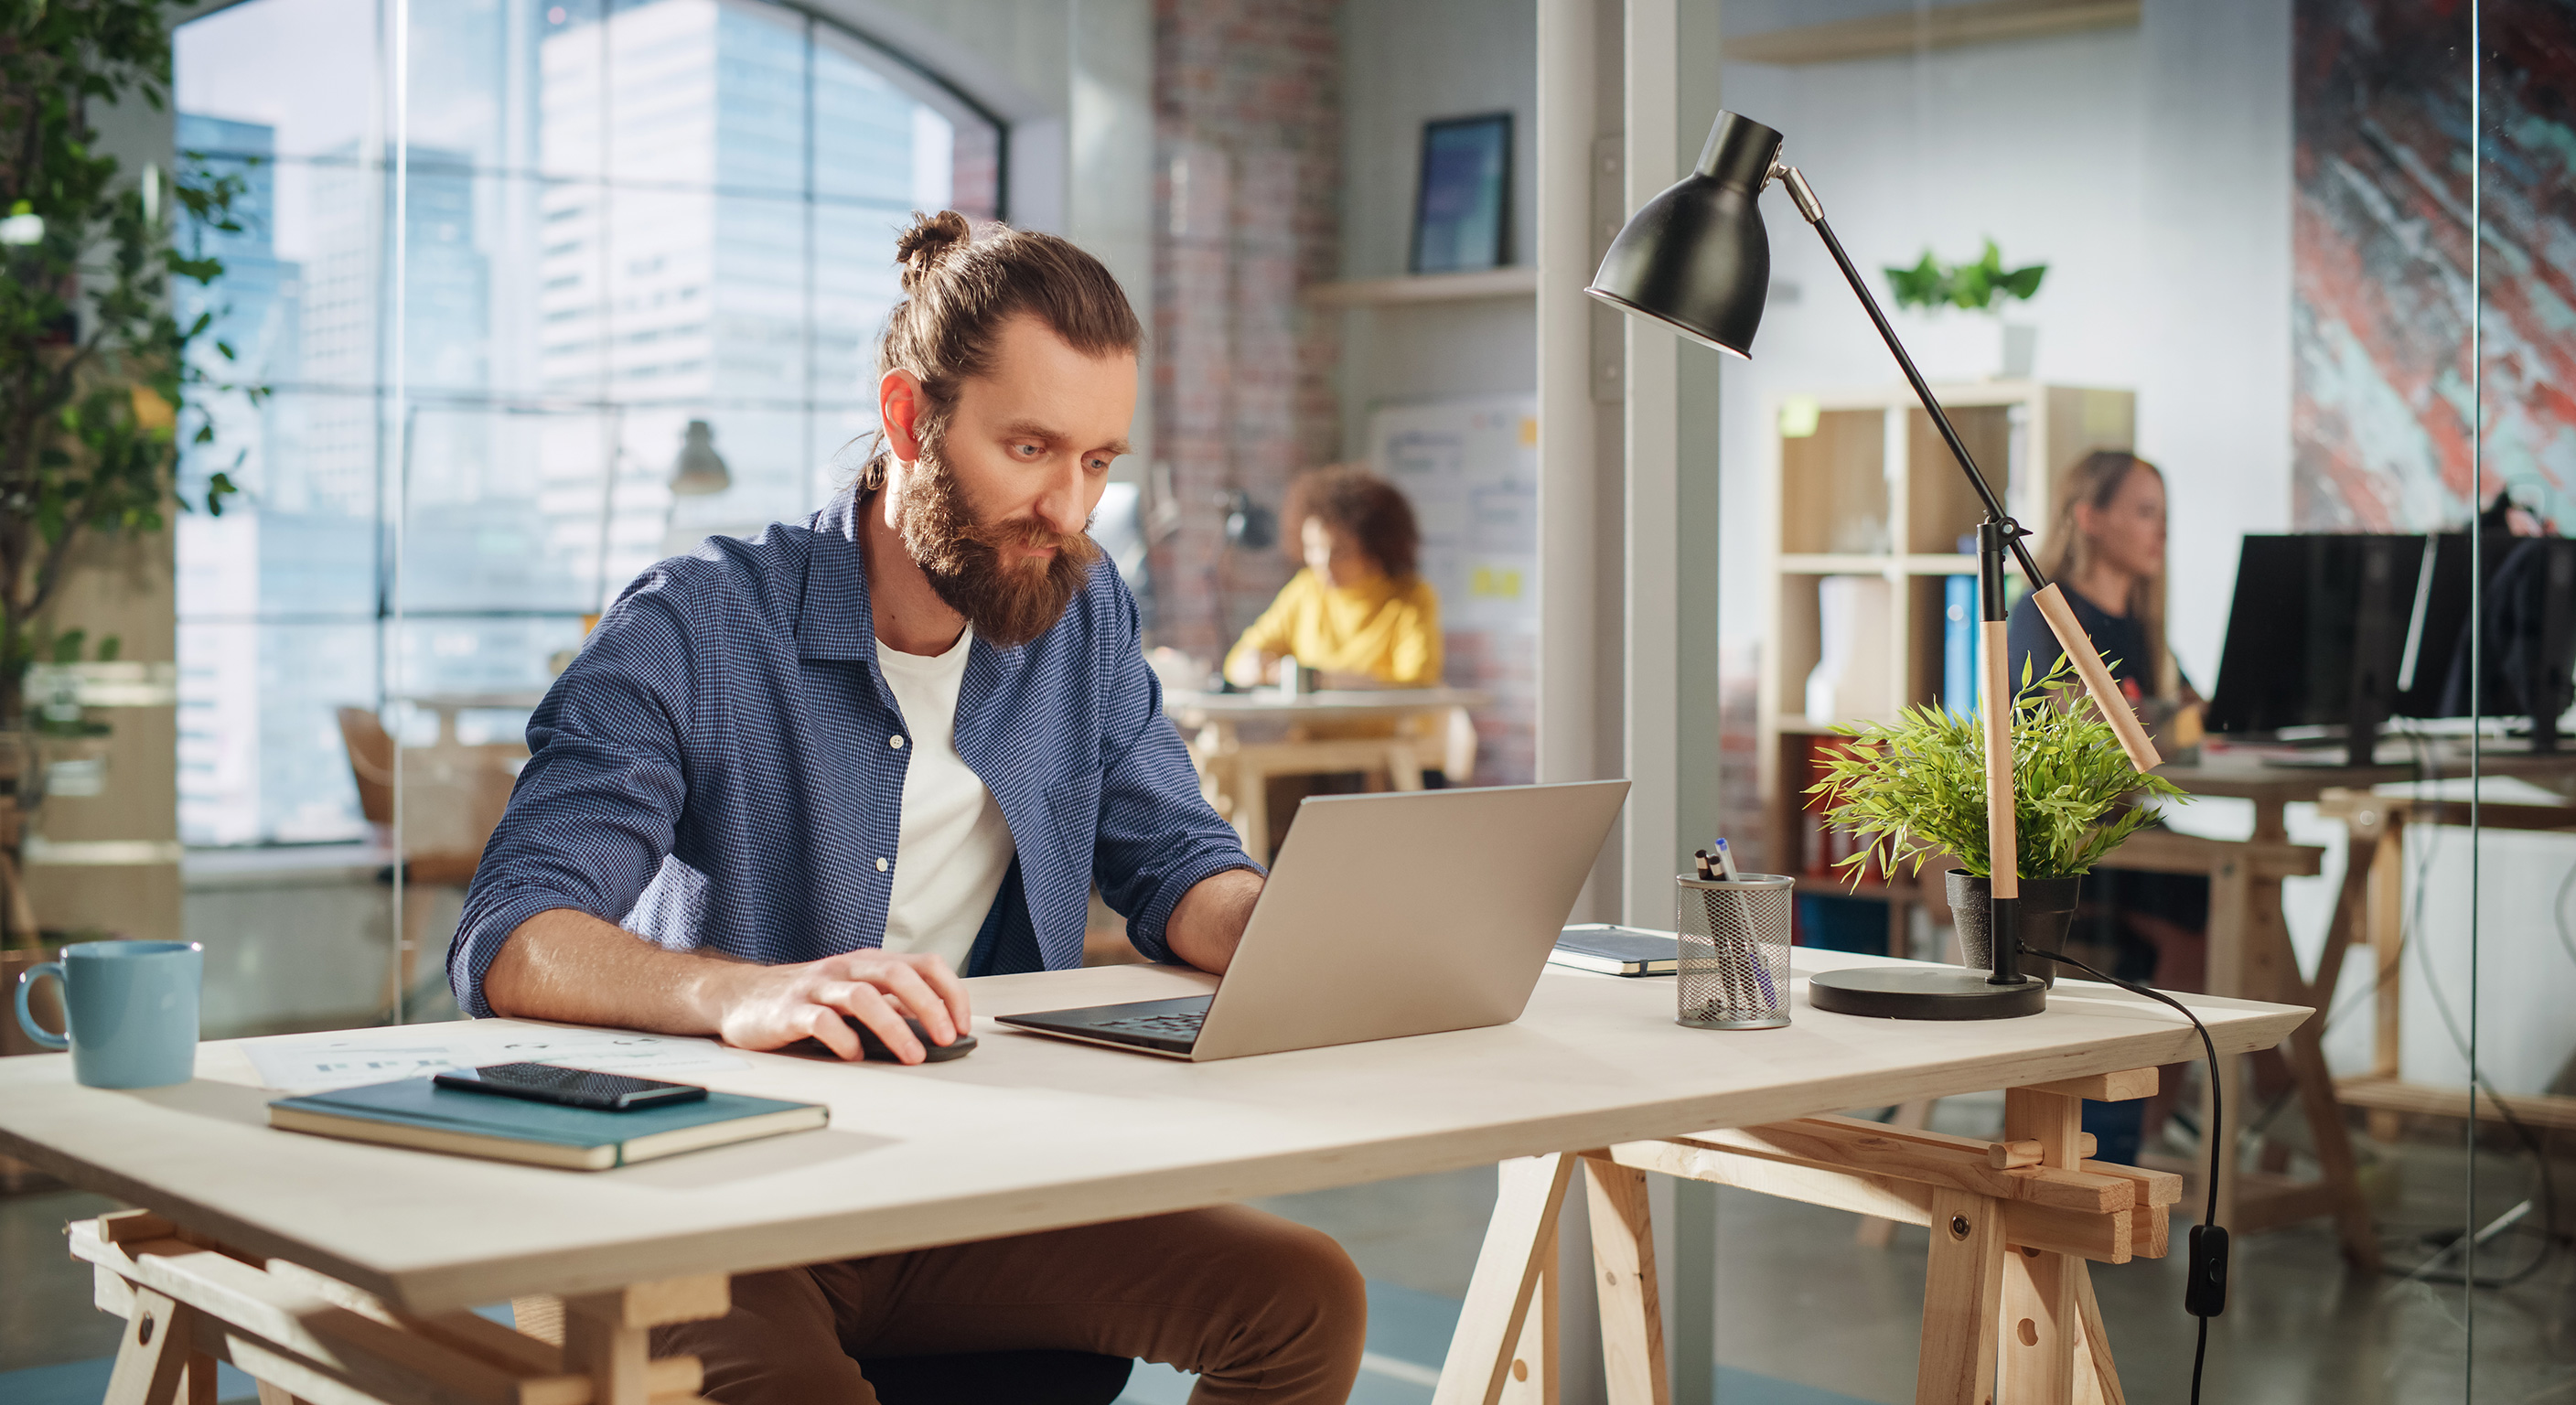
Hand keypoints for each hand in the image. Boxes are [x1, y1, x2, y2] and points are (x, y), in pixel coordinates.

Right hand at [710, 949, 971, 1064]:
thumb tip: (938, 1030)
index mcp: (870, 962)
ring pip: (863, 997)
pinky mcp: (790, 1012)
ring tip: (911, 1056)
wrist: (741, 996)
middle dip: (929, 1007)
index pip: (925, 964)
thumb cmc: (807, 998)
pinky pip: (822, 1022)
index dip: (950, 993)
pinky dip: (844, 1040)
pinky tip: (854, 1056)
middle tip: (945, 1039)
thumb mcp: (854, 992)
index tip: (963, 1025)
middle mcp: (847, 968)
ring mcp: (818, 988)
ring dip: (893, 1028)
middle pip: (897, 975)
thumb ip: (891, 1005)